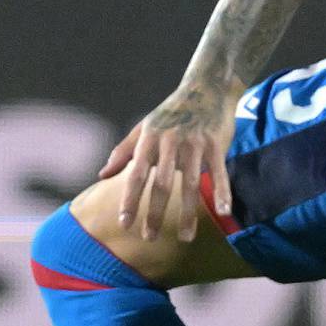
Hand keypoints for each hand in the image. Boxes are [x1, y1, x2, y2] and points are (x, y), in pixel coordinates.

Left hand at [105, 83, 236, 241]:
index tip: (124, 223)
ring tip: (185, 238)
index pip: (136, 173)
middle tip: (148, 238)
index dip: (130, 198)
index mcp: (150, 138)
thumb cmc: (170, 112)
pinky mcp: (216, 143)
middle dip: (154, 212)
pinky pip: (220, 171)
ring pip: (191, 183)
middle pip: (162, 183)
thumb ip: (123, 151)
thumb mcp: (144, 127)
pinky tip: (223, 213)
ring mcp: (195, 142)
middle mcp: (170, 141)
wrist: (206, 86)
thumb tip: (102, 175)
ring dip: (187, 213)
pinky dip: (222, 191)